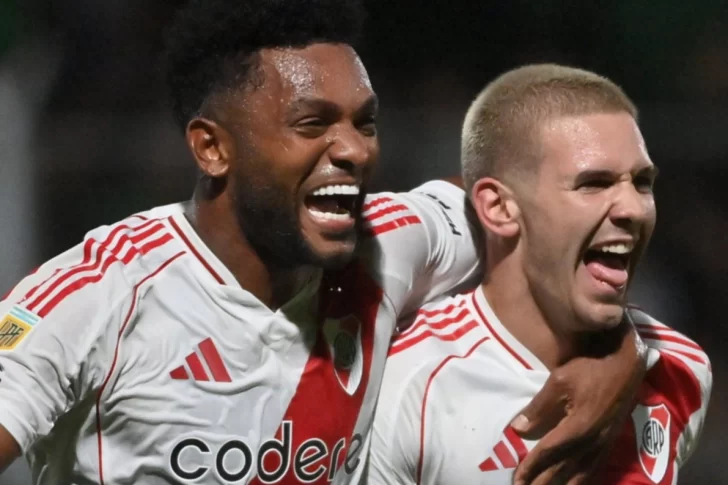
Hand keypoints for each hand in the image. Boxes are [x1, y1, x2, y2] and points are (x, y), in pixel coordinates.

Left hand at [511, 321, 646, 484]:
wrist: (626, 366)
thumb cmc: (590, 369)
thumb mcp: (559, 382)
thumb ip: (539, 407)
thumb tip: (518, 428)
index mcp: (578, 427)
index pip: (549, 452)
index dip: (531, 466)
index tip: (516, 478)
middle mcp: (592, 441)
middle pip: (563, 468)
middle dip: (542, 481)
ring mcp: (603, 444)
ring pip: (580, 473)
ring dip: (561, 484)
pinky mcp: (610, 442)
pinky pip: (594, 468)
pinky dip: (581, 480)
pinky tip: (573, 483)